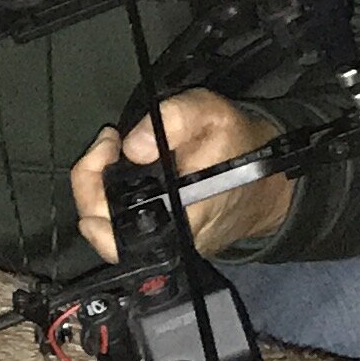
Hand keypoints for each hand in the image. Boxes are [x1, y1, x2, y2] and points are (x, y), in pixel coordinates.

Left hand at [71, 89, 292, 264]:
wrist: (268, 182)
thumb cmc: (242, 149)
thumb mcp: (214, 115)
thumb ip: (176, 119)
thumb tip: (133, 146)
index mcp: (180, 221)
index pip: (115, 235)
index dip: (94, 192)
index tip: (107, 147)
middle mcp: (168, 243)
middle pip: (102, 231)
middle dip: (91, 184)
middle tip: (107, 144)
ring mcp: (164, 245)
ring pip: (109, 230)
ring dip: (100, 190)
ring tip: (111, 153)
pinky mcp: (164, 241)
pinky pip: (123, 227)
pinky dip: (114, 198)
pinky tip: (122, 171)